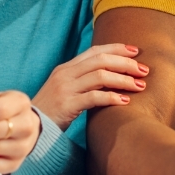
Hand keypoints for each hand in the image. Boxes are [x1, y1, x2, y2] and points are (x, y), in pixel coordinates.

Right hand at [32, 43, 148, 130]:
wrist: (30, 126)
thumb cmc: (51, 110)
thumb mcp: (64, 88)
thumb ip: (81, 79)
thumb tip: (108, 75)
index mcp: (66, 68)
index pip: (95, 51)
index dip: (117, 48)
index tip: (136, 51)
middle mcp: (66, 74)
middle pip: (101, 60)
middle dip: (126, 63)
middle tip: (144, 70)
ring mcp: (66, 88)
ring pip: (101, 76)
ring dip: (124, 80)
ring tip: (140, 86)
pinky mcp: (67, 105)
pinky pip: (94, 97)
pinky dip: (112, 97)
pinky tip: (125, 101)